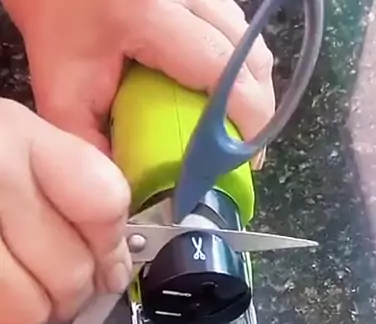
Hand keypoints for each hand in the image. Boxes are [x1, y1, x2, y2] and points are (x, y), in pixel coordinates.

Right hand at [0, 99, 132, 323]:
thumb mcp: (8, 140)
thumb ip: (68, 190)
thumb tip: (112, 264)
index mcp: (12, 136)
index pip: (102, 202)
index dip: (109, 244)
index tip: (104, 259)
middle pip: (71, 271)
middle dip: (72, 291)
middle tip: (55, 283)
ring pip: (31, 312)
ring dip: (32, 314)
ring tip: (17, 291)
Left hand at [5, 0, 273, 157]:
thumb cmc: (56, 28)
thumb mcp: (63, 95)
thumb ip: (93, 148)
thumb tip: (133, 194)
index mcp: (148, 15)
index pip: (224, 69)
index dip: (249, 115)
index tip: (245, 156)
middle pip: (250, 54)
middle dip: (257, 106)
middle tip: (243, 146)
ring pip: (250, 39)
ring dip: (251, 85)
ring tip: (237, 123)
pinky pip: (238, 28)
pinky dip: (240, 64)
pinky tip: (226, 91)